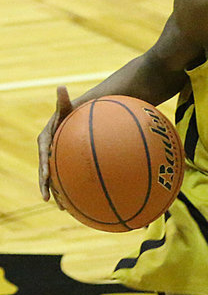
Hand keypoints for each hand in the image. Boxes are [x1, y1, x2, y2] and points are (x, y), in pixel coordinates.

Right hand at [37, 86, 72, 202]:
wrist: (76, 119)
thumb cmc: (72, 112)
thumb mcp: (66, 106)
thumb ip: (63, 100)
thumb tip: (60, 86)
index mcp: (44, 141)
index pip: (42, 156)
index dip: (42, 168)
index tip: (45, 177)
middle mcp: (46, 152)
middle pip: (45, 172)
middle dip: (46, 186)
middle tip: (48, 199)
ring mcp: (54, 160)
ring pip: (54, 179)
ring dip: (58, 193)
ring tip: (63, 208)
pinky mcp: (63, 164)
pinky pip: (65, 178)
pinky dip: (70, 189)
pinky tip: (78, 203)